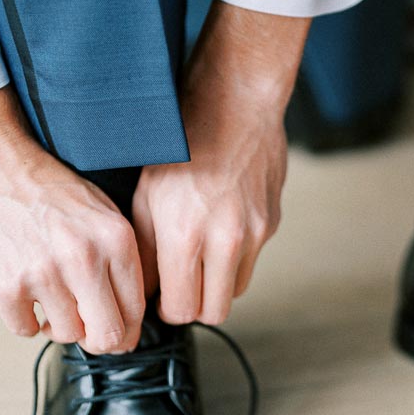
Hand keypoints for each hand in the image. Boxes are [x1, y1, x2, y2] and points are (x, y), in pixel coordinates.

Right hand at [0, 87, 144, 352]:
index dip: (126, 330)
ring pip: (66, 335)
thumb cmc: (44, 189)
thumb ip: (118, 260)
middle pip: (108, 336)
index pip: (136, 311)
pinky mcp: (6, 286)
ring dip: (55, 324)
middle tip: (82, 326)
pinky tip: (20, 290)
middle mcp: (85, 258)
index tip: (113, 330)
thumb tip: (127, 317)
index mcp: (115, 239)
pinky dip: (22, 317)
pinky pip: (26, 329)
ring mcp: (45, 273)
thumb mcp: (100, 212)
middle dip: (96, 339)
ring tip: (45, 296)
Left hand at [132, 0, 310, 324]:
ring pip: (234, 291)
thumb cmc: (181, 141)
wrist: (235, 101)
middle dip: (192, 305)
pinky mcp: (271, 223)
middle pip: (212, 313)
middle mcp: (224, 239)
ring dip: (214, 284)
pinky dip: (233, 256)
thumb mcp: (145, 194)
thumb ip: (145, 250)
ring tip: (197, 257)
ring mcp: (254, 233)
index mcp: (184, 234)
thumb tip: (143, 290)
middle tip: (177, 286)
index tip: (157, 296)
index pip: (179, 309)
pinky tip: (218, 225)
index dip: (164, 308)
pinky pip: (251, 259)